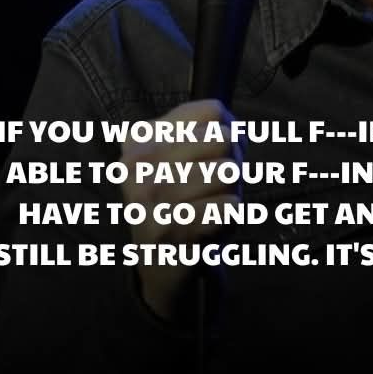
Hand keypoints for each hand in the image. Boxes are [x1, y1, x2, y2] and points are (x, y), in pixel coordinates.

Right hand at [119, 99, 240, 320]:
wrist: (162, 263)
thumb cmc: (179, 200)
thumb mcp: (181, 154)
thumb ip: (209, 128)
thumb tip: (233, 129)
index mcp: (139, 140)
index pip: (211, 111)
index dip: (228, 128)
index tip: (215, 151)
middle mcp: (139, 167)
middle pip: (223, 140)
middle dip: (232, 160)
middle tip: (217, 182)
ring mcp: (154, 201)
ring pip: (228, 172)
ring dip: (230, 190)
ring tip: (211, 203)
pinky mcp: (174, 232)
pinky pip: (230, 206)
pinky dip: (230, 217)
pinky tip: (209, 225)